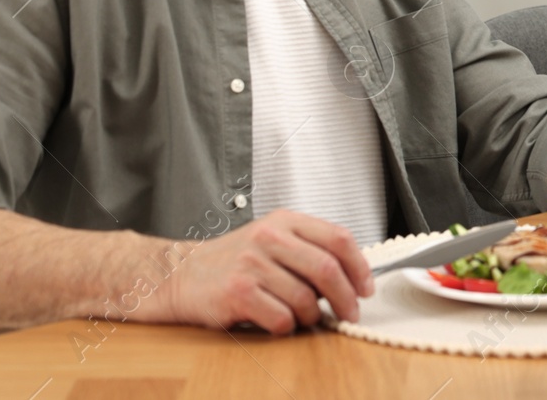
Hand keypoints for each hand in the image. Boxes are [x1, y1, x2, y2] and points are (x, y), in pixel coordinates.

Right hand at [151, 210, 374, 332]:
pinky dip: (287, 326)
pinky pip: (281, 317)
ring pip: (305, 298)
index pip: (338, 238)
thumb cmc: (234, 261)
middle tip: (350, 313)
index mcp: (285, 221)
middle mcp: (269, 237)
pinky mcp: (237, 291)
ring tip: (305, 318)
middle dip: (346, 297)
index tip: (366, 288)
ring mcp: (252, 263)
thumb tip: (352, 277)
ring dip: (313, 316)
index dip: (359, 266)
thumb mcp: (273, 240)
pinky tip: (278, 322)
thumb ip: (308, 250)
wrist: (181, 273)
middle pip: (327, 268)